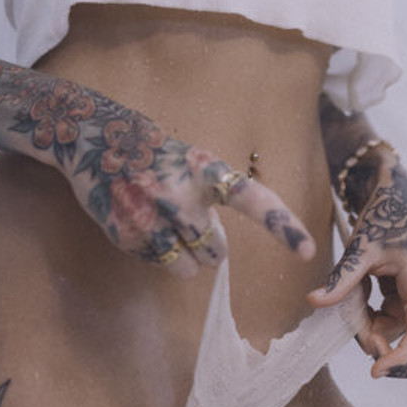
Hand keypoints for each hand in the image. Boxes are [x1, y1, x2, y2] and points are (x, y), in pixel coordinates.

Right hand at [7, 76, 315, 277]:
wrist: (96, 137)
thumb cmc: (157, 154)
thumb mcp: (191, 161)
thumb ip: (211, 199)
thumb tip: (217, 253)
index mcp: (205, 169)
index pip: (253, 198)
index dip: (282, 226)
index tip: (309, 250)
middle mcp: (181, 194)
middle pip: (218, 252)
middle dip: (207, 244)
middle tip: (183, 214)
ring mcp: (153, 216)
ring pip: (189, 268)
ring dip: (183, 256)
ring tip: (162, 220)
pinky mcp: (128, 234)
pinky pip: (159, 265)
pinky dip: (154, 252)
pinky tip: (139, 221)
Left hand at [306, 162, 406, 378]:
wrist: (394, 195)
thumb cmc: (384, 215)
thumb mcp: (361, 246)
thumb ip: (342, 277)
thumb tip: (313, 301)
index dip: (403, 356)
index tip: (375, 370)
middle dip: (394, 356)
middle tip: (366, 350)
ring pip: (393, 333)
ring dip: (370, 329)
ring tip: (352, 296)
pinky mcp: (401, 298)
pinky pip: (385, 321)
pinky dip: (369, 319)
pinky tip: (358, 297)